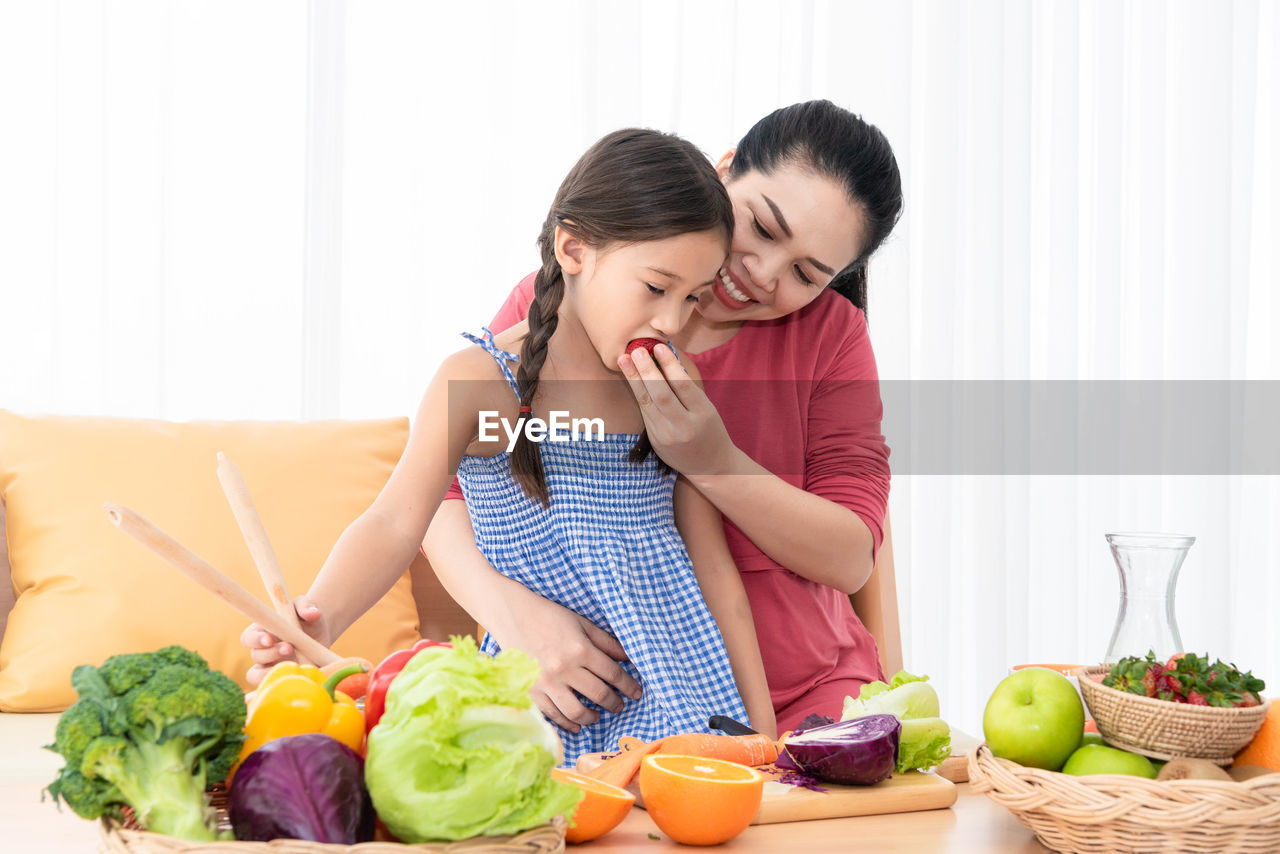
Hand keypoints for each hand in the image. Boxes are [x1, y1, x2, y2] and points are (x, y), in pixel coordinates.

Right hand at [238, 595, 332, 685]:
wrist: (320, 635)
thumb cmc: (308, 618)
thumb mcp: (307, 607)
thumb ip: (306, 606)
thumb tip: (313, 613)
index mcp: (262, 631)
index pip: (249, 637)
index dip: (256, 639)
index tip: (270, 639)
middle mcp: (262, 650)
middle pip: (256, 656)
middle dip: (271, 653)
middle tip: (289, 648)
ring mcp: (271, 666)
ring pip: (257, 675)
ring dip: (270, 672)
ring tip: (292, 665)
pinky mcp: (282, 678)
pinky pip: (273, 686)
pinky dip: (280, 686)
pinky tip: (295, 681)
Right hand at [489, 594, 642, 732]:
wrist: (512, 615)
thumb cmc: (550, 616)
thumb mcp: (582, 623)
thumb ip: (606, 642)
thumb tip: (629, 658)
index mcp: (580, 649)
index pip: (613, 674)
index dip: (629, 686)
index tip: (637, 693)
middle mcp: (564, 669)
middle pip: (599, 695)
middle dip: (614, 703)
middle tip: (620, 706)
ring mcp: (546, 682)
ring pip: (577, 711)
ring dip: (593, 718)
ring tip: (599, 716)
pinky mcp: (531, 691)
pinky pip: (553, 714)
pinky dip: (567, 723)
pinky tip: (577, 725)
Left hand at [617, 345, 735, 476]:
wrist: (710, 465)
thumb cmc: (709, 429)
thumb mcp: (707, 408)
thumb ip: (687, 389)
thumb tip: (665, 359)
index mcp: (703, 413)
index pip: (683, 385)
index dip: (669, 365)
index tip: (659, 347)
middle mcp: (684, 426)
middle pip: (661, 395)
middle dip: (646, 371)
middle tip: (636, 350)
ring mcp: (667, 436)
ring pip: (647, 403)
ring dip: (634, 379)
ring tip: (624, 360)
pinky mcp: (655, 441)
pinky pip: (645, 412)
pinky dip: (637, 393)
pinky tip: (631, 378)